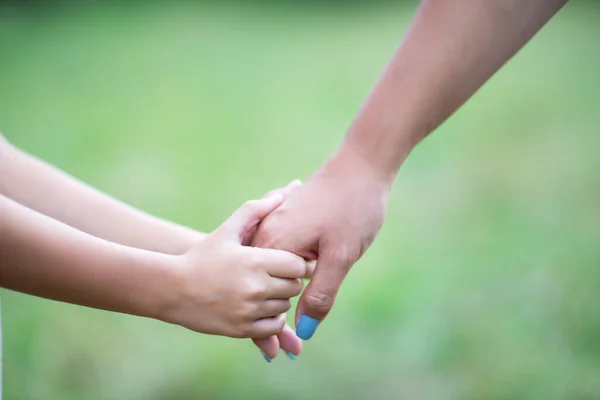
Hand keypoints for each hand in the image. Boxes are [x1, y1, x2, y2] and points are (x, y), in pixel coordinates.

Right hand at [159, 192, 307, 337]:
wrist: (172, 288)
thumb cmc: (202, 256)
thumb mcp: (227, 230)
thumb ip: (256, 210)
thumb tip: (287, 190)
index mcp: (254, 260)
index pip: (297, 265)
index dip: (294, 262)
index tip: (283, 261)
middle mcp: (254, 286)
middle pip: (294, 286)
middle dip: (287, 280)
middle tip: (274, 275)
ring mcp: (248, 310)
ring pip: (284, 306)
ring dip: (278, 299)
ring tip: (263, 289)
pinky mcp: (242, 329)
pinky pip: (273, 325)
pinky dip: (271, 318)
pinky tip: (258, 306)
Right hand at [253, 151, 389, 341]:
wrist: (361, 165)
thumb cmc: (352, 207)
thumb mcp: (340, 255)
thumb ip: (321, 293)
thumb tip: (306, 329)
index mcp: (274, 244)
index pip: (267, 296)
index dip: (275, 325)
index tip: (283, 352)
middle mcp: (266, 235)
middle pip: (264, 287)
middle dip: (275, 317)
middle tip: (289, 349)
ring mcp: (274, 226)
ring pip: (270, 273)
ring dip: (280, 300)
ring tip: (290, 332)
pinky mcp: (286, 221)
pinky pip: (277, 258)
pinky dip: (284, 278)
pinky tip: (294, 291)